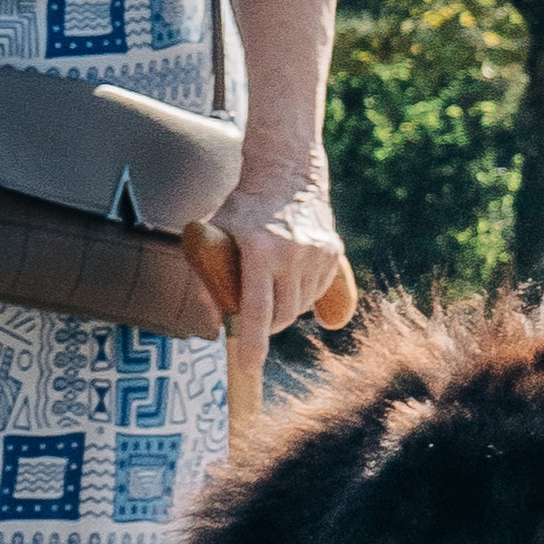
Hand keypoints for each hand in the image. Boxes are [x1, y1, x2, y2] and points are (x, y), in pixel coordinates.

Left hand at [207, 170, 347, 397]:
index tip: (249, 367)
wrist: (285, 175)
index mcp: (259, 250)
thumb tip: (216, 322)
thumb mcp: (215, 233)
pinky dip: (303, 296)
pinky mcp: (332, 252)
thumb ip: (210, 275)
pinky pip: (318, 292)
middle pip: (282, 315)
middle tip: (257, 324)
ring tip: (272, 288)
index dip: (253, 342)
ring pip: (301, 307)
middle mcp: (291, 253)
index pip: (257, 309)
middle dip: (268, 328)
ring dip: (286, 310)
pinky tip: (290, 278)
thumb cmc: (243, 208)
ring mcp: (316, 253)